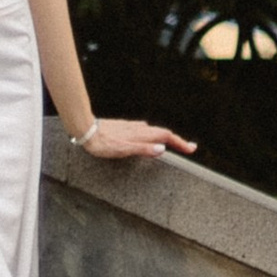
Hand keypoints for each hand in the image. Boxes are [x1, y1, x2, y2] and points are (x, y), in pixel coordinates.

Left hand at [74, 117, 194, 162]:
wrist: (85, 130)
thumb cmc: (102, 143)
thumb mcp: (123, 150)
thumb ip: (143, 149)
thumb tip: (162, 149)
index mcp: (140, 134)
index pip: (165, 136)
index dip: (179, 142)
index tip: (191, 148)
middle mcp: (138, 128)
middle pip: (162, 133)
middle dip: (176, 140)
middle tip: (188, 147)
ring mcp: (131, 127)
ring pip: (152, 131)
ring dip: (165, 137)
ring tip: (172, 144)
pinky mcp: (124, 128)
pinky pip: (143, 131)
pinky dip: (153, 135)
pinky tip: (148, 138)